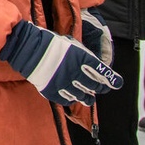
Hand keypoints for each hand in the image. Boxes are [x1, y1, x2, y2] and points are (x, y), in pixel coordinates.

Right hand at [0, 20, 122, 105]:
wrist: (28, 49)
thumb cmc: (50, 44)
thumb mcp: (71, 45)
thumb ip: (84, 56)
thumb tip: (96, 66)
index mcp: (81, 59)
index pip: (103, 73)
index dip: (112, 79)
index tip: (117, 83)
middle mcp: (75, 72)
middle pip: (95, 86)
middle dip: (100, 87)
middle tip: (101, 87)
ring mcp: (64, 83)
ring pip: (83, 96)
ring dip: (88, 96)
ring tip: (88, 96)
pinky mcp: (54, 91)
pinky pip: (68, 100)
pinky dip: (72, 99)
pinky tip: (72, 95)